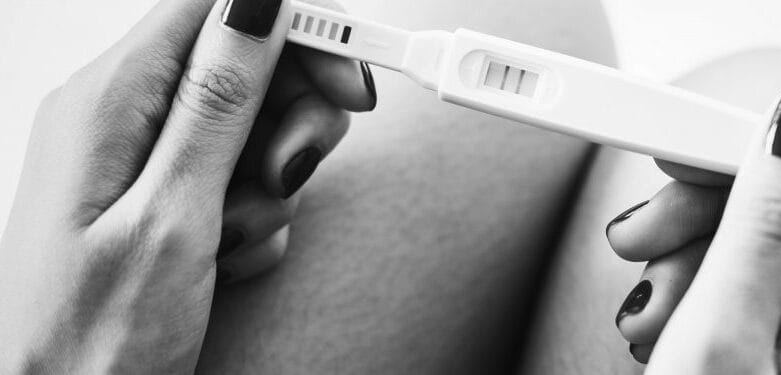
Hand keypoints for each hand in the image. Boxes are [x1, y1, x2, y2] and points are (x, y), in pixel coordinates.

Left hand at [0, 0, 371, 371]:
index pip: (217, 9)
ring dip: (268, 184)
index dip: (296, 29)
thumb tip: (257, 5)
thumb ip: (217, 103)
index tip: (349, 78)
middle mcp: (121, 117)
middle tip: (286, 176)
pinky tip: (224, 258)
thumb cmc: (88, 341)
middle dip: (289, 120)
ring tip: (232, 238)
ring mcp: (143, 161)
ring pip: (252, 129)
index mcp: (110, 101)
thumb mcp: (171, 217)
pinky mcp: (165, 200)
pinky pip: (239, 180)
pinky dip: (252, 218)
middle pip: (245, 67)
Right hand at [607, 90, 780, 372]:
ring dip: (701, 272)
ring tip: (649, 317)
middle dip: (712, 219)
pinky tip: (673, 335)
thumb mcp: (719, 343)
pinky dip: (718, 311)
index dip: (765, 150)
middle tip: (644, 239)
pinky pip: (777, 312)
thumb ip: (763, 227)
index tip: (688, 157)